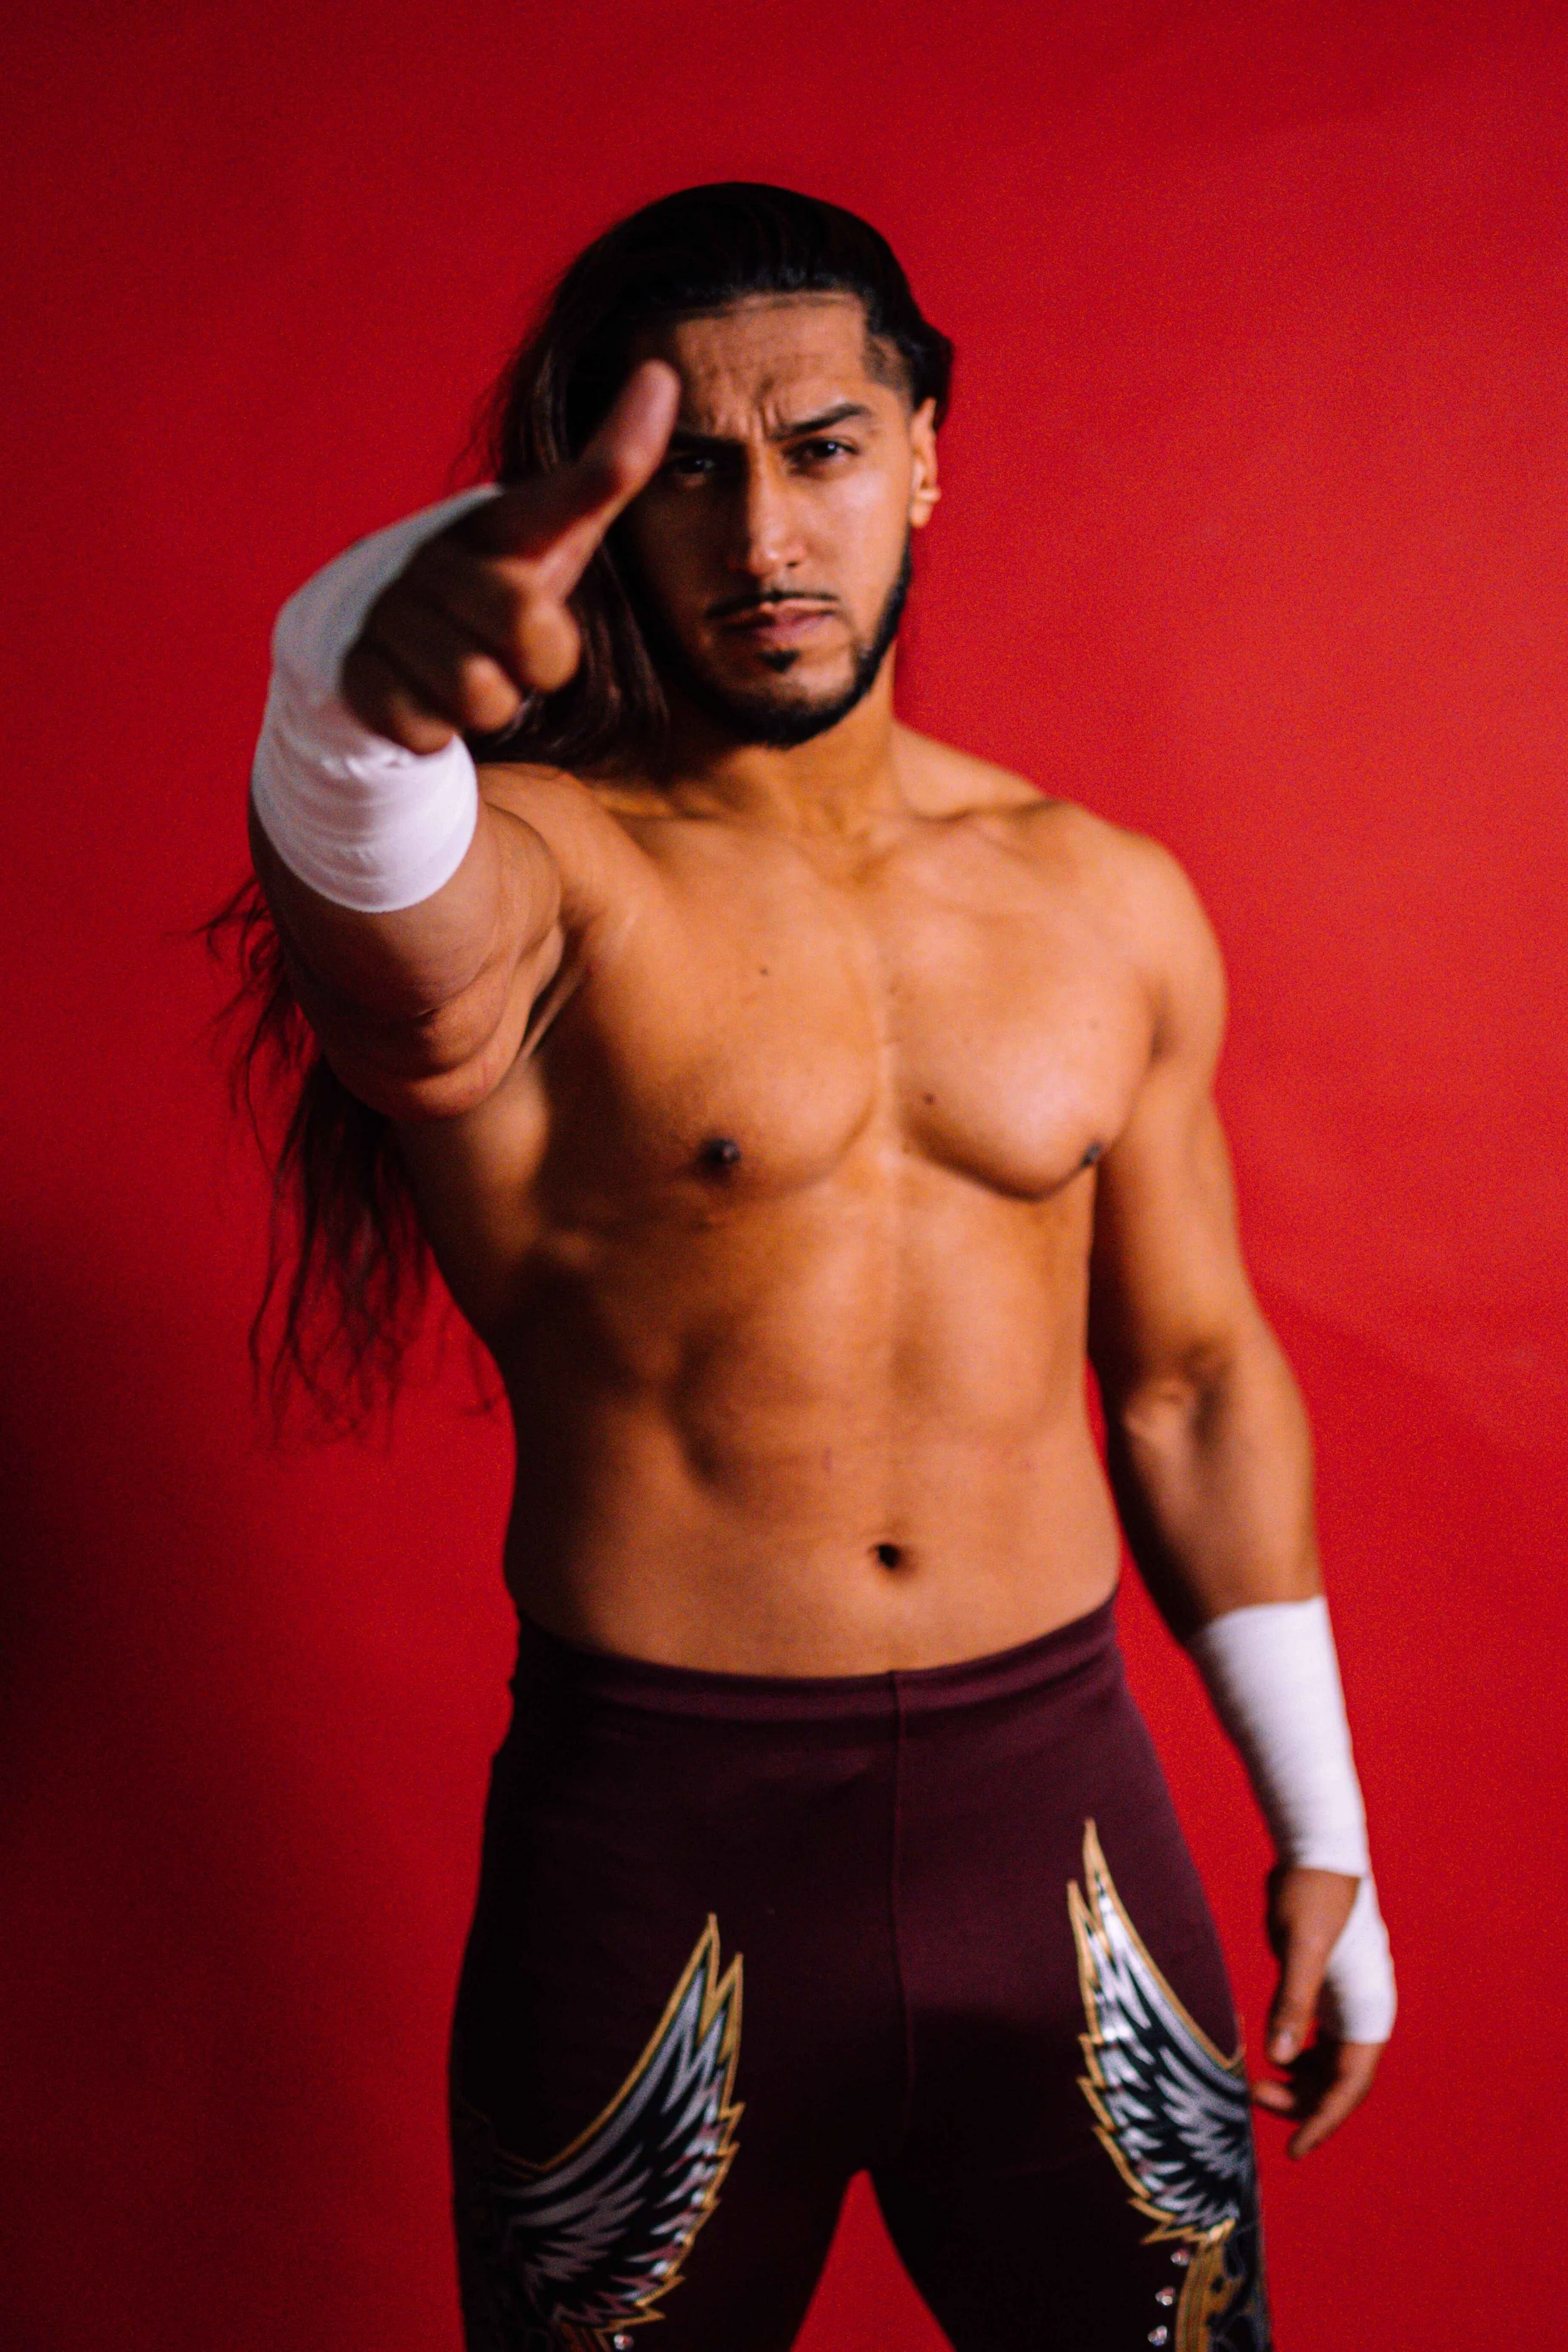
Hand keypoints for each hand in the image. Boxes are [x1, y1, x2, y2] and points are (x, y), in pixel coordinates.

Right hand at [341, 360, 680, 751]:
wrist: (376, 642)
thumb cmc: (490, 588)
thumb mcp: (553, 539)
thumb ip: (605, 474)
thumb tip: (662, 374)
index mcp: (499, 525)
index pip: (568, 493)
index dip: (614, 460)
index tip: (662, 380)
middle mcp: (440, 557)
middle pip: (531, 628)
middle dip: (537, 664)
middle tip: (508, 650)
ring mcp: (390, 610)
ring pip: (481, 694)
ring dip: (488, 703)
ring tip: (465, 671)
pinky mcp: (355, 669)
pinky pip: (429, 727)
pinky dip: (436, 728)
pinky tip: (421, 693)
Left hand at [1250, 1864, 1382, 2156]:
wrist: (1315, 1852)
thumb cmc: (1312, 1893)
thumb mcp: (1301, 1946)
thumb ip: (1293, 2000)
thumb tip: (1277, 2056)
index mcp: (1368, 2011)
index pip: (1350, 2085)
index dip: (1323, 2120)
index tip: (1296, 2150)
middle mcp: (1363, 2013)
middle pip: (1338, 2081)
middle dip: (1301, 2101)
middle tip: (1252, 2097)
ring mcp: (1346, 2001)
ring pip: (1326, 2064)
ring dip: (1296, 2081)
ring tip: (1253, 2083)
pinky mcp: (1327, 1987)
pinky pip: (1316, 2039)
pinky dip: (1294, 2055)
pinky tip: (1268, 2057)